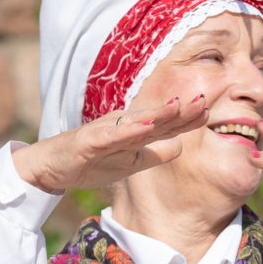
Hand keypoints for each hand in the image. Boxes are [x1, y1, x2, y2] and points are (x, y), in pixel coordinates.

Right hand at [14, 92, 214, 195]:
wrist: (50, 167)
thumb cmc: (90, 162)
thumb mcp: (129, 162)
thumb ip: (153, 154)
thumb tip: (180, 147)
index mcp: (133, 130)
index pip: (167, 122)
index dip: (188, 116)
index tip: (212, 106)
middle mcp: (122, 125)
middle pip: (157, 116)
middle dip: (182, 108)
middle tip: (207, 96)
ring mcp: (105, 132)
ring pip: (137, 121)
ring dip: (160, 113)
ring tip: (181, 105)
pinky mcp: (89, 142)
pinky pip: (111, 136)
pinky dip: (128, 131)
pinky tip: (144, 127)